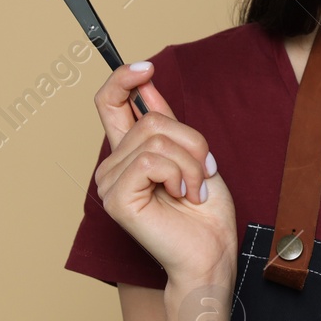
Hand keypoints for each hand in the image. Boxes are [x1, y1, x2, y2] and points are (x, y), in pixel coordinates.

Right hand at [92, 61, 237, 285]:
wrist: (211, 252)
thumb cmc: (205, 212)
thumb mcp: (192, 153)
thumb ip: (166, 122)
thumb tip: (147, 82)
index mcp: (129, 152)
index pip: (108, 103)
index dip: (122, 79)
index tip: (146, 68)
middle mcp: (113, 165)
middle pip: (150, 118)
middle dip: (190, 140)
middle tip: (202, 172)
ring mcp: (110, 182)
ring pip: (154, 138)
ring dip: (189, 162)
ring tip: (193, 189)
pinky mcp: (116, 198)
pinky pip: (150, 160)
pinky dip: (177, 174)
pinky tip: (182, 195)